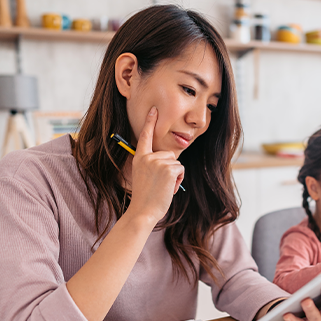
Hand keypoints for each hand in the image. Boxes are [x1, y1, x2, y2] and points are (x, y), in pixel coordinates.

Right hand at [127, 107, 184, 224]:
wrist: (143, 211)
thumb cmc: (145, 198)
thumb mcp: (144, 176)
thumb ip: (153, 165)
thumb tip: (171, 160)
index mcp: (140, 158)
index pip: (145, 137)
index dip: (150, 122)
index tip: (154, 109)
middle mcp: (148, 157)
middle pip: (169, 155)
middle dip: (170, 168)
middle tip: (159, 184)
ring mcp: (158, 162)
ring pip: (176, 163)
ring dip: (174, 176)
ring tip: (163, 187)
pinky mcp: (168, 168)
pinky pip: (180, 169)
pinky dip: (178, 179)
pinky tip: (169, 188)